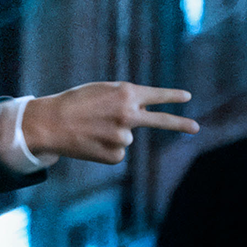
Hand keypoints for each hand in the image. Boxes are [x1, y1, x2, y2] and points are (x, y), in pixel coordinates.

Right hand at [23, 82, 199, 163]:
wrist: (50, 123)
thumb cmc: (72, 103)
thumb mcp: (100, 91)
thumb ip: (123, 100)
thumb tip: (138, 118)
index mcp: (126, 94)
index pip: (155, 95)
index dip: (171, 96)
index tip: (187, 97)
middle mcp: (129, 115)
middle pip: (160, 121)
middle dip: (179, 124)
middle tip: (196, 128)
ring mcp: (123, 137)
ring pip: (125, 137)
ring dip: (111, 134)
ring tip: (90, 129)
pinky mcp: (115, 155)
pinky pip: (116, 152)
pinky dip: (104, 148)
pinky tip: (89, 142)